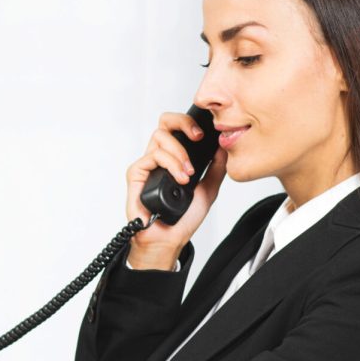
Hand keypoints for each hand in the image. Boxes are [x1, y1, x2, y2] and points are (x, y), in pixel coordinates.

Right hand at [126, 111, 225, 269]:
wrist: (169, 238)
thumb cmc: (183, 218)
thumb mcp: (209, 189)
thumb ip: (216, 168)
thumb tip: (223, 147)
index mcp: (174, 157)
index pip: (177, 127)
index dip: (189, 122)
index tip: (205, 134)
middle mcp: (159, 157)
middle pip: (165, 122)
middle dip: (183, 122)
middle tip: (197, 137)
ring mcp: (147, 164)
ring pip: (160, 136)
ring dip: (180, 153)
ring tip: (188, 173)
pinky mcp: (136, 173)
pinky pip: (152, 156)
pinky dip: (170, 164)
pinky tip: (179, 180)